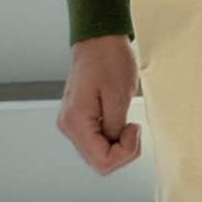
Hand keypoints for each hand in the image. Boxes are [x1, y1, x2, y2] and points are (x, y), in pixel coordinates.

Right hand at [58, 33, 143, 174]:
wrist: (99, 38)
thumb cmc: (110, 59)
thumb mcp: (120, 96)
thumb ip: (116, 128)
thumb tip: (114, 145)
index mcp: (76, 121)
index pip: (102, 162)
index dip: (125, 152)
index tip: (133, 127)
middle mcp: (68, 126)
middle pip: (99, 161)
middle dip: (122, 149)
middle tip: (132, 124)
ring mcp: (71, 123)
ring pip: (98, 152)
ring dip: (118, 143)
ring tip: (126, 119)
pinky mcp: (78, 118)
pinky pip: (97, 140)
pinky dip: (112, 135)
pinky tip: (118, 118)